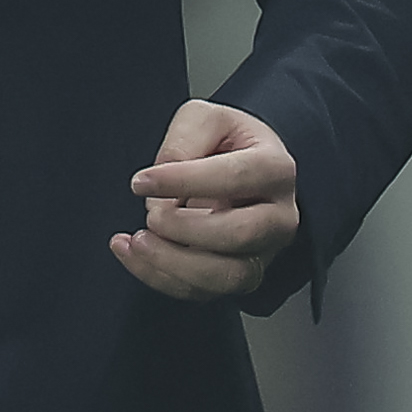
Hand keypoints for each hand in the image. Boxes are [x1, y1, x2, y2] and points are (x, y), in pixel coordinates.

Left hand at [112, 100, 301, 301]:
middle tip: (151, 215)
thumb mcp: (205, 119)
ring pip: (227, 276)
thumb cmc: (226, 144)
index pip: (238, 177)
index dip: (185, 181)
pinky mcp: (238, 277)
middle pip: (241, 234)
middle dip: (186, 229)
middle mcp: (278, 217)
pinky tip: (133, 254)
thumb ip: (184, 141)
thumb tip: (162, 188)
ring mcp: (262, 252)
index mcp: (276, 169)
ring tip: (138, 241)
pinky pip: (203, 292)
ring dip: (174, 264)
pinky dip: (161, 278)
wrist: (242, 170)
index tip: (141, 182)